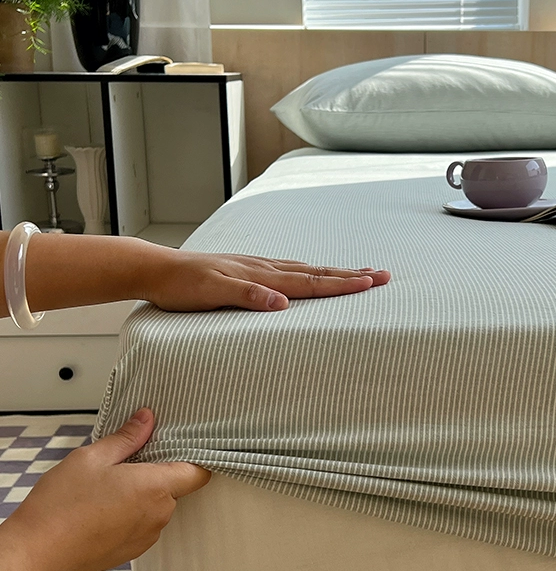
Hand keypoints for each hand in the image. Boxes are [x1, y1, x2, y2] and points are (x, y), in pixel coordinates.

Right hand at [2, 409, 209, 570]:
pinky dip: (131, 514)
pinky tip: (104, 507)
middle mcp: (158, 515)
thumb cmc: (61, 505)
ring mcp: (145, 537)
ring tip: (110, 486)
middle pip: (177, 487)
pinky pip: (143, 525)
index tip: (184, 447)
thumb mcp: (92, 457)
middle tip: (130, 462)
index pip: (199, 473)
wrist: (33, 555)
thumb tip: (148, 418)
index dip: (197, 459)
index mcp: (156, 488)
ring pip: (158, 507)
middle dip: (159, 473)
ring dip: (143, 495)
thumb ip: (127, 437)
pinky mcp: (130, 552)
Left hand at [142, 251, 390, 311]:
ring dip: (334, 273)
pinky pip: (290, 270)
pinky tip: (312, 273)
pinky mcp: (249, 270)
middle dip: (350, 276)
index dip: (341, 285)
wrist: (157, 268)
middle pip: (316, 273)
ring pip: (306, 269)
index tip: (370, 283)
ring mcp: (258, 267)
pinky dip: (311, 273)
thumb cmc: (182, 285)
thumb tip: (282, 303)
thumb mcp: (211, 293)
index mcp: (261, 276)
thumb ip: (247, 297)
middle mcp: (265, 268)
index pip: (309, 282)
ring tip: (359, 272)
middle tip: (382, 275)